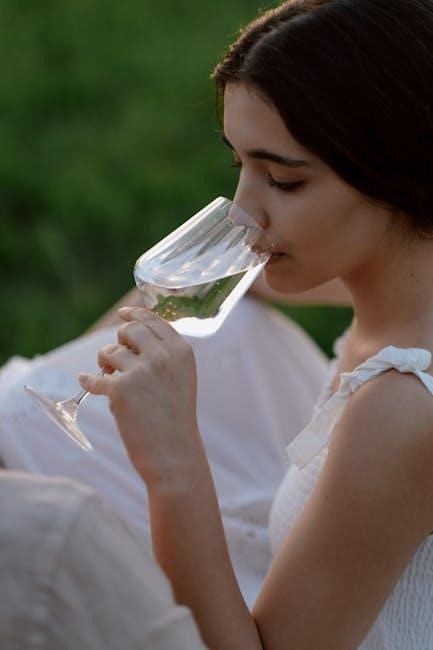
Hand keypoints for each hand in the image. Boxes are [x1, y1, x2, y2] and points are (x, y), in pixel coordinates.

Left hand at [79, 307, 199, 487]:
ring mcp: (141, 371)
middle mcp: (162, 356)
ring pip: (110, 352)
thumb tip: (132, 330)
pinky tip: (85, 381)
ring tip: (111, 378)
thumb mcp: (181, 378)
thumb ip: (164, 354)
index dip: (135, 314)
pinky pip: (95, 377)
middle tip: (117, 359)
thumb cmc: (175, 418)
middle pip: (130, 329)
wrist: (173, 453)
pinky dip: (89, 381)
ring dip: (105, 363)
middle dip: (119, 340)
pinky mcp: (120, 389)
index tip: (123, 314)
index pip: (154, 320)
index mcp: (181, 351)